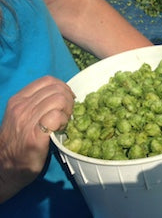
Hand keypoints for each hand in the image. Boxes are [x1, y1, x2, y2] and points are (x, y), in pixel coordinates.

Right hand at [0, 76, 74, 201]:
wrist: (4, 168)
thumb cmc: (18, 142)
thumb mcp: (23, 116)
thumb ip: (38, 104)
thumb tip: (63, 96)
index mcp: (19, 99)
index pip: (48, 80)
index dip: (63, 88)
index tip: (66, 101)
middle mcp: (21, 107)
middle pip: (57, 89)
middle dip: (69, 99)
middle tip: (68, 114)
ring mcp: (26, 120)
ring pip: (59, 100)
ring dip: (68, 110)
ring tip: (64, 122)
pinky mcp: (34, 136)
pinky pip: (56, 116)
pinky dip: (64, 121)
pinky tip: (60, 129)